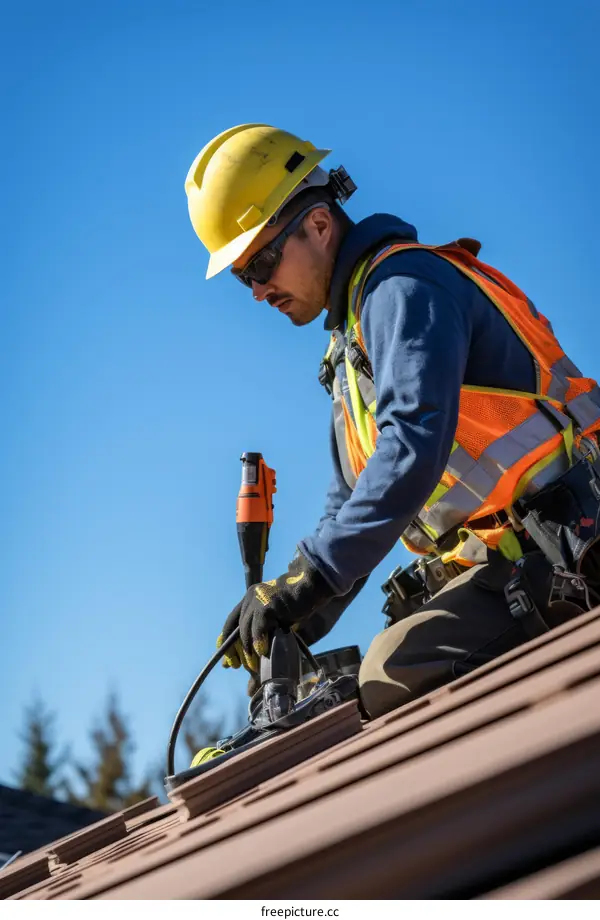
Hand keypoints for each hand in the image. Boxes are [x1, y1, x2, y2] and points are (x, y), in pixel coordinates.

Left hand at [216, 551, 334, 674]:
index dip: (226, 640)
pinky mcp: (267, 605)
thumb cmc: (296, 602)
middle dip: (233, 648)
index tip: (227, 658)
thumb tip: (258, 650)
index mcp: (250, 598)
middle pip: (234, 627)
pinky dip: (258, 641)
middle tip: (235, 665)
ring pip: (245, 629)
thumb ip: (265, 628)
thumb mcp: (275, 615)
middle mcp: (250, 598)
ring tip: (251, 665)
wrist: (309, 586)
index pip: (231, 622)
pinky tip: (262, 652)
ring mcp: (257, 600)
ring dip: (247, 650)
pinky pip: (258, 627)